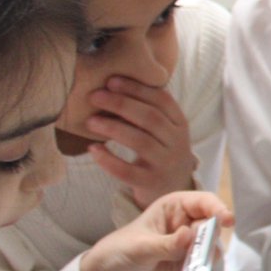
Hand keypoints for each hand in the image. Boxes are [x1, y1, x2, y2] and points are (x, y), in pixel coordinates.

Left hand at [80, 190, 231, 270]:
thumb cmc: (118, 254)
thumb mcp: (139, 247)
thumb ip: (167, 243)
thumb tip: (190, 235)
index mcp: (174, 208)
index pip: (203, 202)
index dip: (217, 208)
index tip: (226, 221)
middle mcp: (187, 225)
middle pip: (212, 224)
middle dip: (211, 235)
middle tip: (199, 247)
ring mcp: (190, 248)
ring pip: (213, 246)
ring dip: (207, 254)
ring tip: (189, 264)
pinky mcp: (191, 269)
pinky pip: (206, 268)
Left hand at [85, 75, 197, 209]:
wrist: (173, 189)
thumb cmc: (160, 152)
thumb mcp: (164, 131)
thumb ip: (148, 112)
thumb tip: (111, 87)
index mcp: (180, 124)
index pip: (163, 100)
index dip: (137, 89)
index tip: (111, 81)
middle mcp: (177, 143)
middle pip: (150, 118)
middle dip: (121, 104)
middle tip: (95, 96)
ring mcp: (165, 164)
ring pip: (140, 142)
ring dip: (113, 128)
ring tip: (90, 121)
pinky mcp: (150, 182)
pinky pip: (127, 171)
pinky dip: (109, 160)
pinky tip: (93, 149)